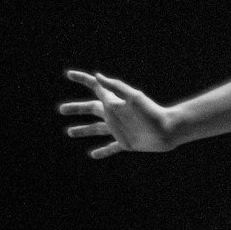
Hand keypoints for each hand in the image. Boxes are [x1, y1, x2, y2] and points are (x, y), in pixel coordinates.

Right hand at [60, 70, 178, 157]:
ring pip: (96, 129)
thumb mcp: (134, 97)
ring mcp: (119, 129)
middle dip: (76, 108)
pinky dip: (102, 151)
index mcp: (114, 102)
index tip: (69, 74)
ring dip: (83, 130)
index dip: (83, 79)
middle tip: (61, 109)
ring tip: (70, 132)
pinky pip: (110, 147)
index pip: (95, 87)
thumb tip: (97, 76)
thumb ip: (116, 87)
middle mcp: (114, 115)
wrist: (169, 130)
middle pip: (91, 109)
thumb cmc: (153, 112)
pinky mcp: (126, 143)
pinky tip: (92, 155)